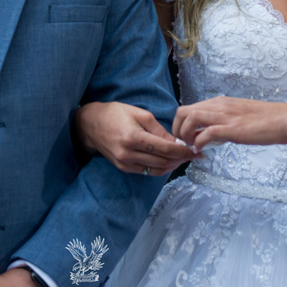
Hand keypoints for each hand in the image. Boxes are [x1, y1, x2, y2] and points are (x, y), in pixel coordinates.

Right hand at [73, 101, 197, 175]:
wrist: (91, 124)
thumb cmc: (115, 114)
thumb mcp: (140, 114)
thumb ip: (159, 130)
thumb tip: (177, 142)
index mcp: (133, 137)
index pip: (165, 149)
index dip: (183, 151)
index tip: (196, 151)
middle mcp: (128, 154)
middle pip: (163, 161)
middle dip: (182, 159)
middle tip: (195, 155)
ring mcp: (125, 163)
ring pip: (157, 170)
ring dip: (173, 165)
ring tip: (184, 158)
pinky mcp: (124, 168)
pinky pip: (147, 171)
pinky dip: (161, 167)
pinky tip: (170, 161)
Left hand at [173, 97, 286, 149]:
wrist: (285, 119)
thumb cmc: (264, 121)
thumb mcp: (237, 118)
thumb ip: (221, 123)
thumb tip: (207, 136)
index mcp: (218, 102)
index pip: (188, 108)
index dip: (181, 125)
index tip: (186, 139)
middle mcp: (218, 105)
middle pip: (182, 111)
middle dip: (177, 130)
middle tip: (184, 144)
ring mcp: (224, 116)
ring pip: (189, 118)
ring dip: (185, 136)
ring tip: (192, 148)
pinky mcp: (232, 128)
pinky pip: (205, 133)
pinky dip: (198, 143)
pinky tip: (202, 151)